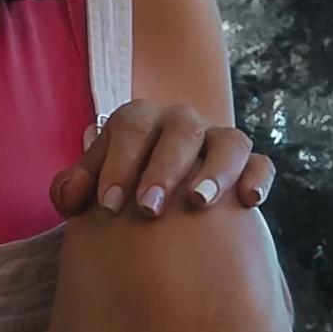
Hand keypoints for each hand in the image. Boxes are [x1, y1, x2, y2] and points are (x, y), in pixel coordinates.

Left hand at [50, 99, 273, 219]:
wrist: (153, 210)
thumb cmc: (117, 194)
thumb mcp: (90, 191)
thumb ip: (71, 190)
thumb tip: (74, 194)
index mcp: (140, 121)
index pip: (131, 127)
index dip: (119, 163)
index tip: (110, 205)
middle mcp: (181, 123)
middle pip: (179, 131)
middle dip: (163, 169)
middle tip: (148, 209)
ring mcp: (217, 141)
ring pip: (228, 141)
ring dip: (215, 170)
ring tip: (198, 202)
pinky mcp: (247, 165)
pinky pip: (261, 163)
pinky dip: (258, 177)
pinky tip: (249, 202)